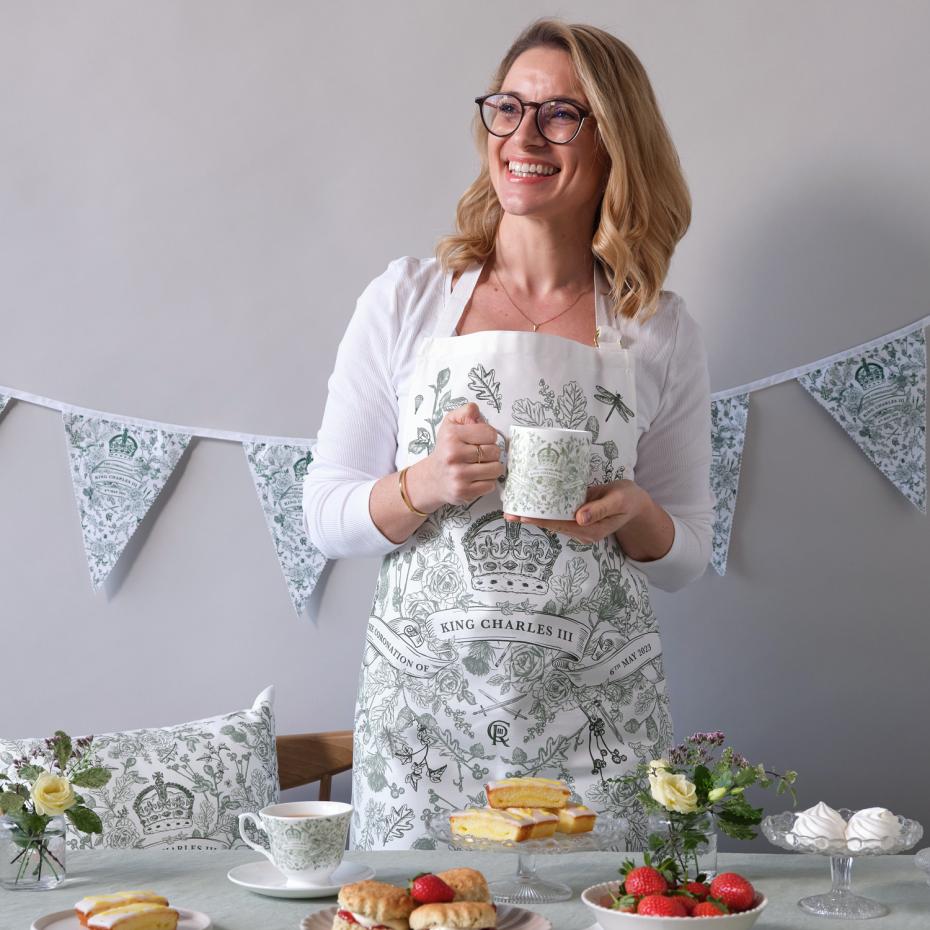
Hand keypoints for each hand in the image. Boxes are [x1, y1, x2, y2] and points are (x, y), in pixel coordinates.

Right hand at [408, 403, 504, 509]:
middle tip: (480, 454)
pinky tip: (476, 478)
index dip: (489, 436)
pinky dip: (487, 482)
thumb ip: (465, 412)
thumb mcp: (450, 424)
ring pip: (496, 469)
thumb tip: (475, 410)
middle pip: (494, 451)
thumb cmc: (446, 449)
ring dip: (491, 468)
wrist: (432, 479)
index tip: (480, 440)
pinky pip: (491, 485)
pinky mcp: (463, 492)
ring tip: (480, 466)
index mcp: (452, 436)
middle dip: (491, 452)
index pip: (490, 433)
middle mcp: (453, 455)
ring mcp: (458, 475)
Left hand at [504, 480, 651, 542]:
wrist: (636, 502)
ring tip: (514, 507)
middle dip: (531, 518)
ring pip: (552, 520)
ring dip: (534, 514)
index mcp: (590, 530)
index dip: (540, 520)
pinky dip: (544, 508)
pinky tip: (531, 502)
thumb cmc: (629, 499)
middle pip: (551, 525)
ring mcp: (579, 524)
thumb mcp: (618, 500)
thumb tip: (580, 518)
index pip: (560, 525)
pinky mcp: (577, 516)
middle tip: (508, 512)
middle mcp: (582, 530)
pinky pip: (558, 513)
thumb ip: (600, 509)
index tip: (522, 516)